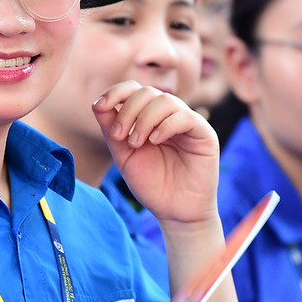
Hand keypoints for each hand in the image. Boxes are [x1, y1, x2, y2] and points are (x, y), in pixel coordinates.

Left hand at [93, 81, 219, 225]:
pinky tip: (154, 141)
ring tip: (136, 143)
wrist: (175, 212)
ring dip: (144, 119)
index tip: (100, 106)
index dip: (117, 92)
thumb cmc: (151, 184)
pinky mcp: (205, 134)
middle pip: (147, 92)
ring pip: (166, 100)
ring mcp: (188, 123)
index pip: (134, 90)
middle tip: (120, 136)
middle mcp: (169, 116)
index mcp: (150, 117)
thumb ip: (112, 130)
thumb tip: (97, 103)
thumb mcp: (124, 156)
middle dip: (128, 110)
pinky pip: (186, 117)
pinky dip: (166, 125)